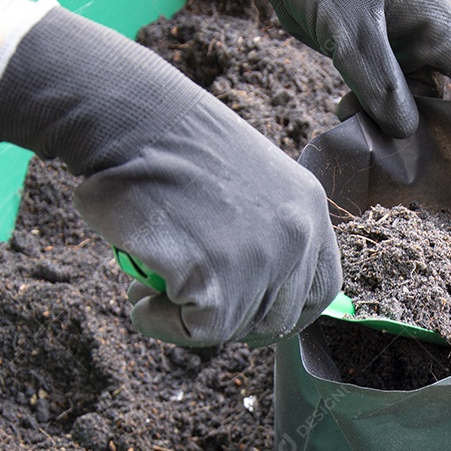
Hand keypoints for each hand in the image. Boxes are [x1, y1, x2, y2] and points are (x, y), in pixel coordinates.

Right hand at [0, 8, 340, 345]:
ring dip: (187, 319)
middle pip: (279, 317)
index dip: (284, 312)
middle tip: (182, 299)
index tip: (247, 317)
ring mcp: (263, 259)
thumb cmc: (169, 146)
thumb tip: (254, 295)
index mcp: (309, 208)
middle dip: (231, 321)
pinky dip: (160, 323)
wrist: (129, 117)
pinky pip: (195, 332)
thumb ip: (264, 234)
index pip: (321, 289)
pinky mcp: (218, 281)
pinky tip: (140, 298)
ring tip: (149, 288)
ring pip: (234, 326)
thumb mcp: (246, 183)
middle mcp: (299, 236)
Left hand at [243, 0, 450, 156]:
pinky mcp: (389, 56)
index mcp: (438, 21)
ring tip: (443, 173)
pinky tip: (358, 127)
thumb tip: (408, 132)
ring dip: (428, 133)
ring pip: (437, 101)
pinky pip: (401, 98)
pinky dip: (386, 118)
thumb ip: (379, 83)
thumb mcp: (349, 32)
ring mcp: (412, 45)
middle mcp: (435, 34)